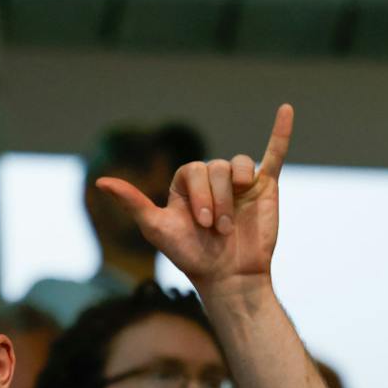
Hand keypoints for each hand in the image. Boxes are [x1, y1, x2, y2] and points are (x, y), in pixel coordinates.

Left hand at [95, 104, 291, 297]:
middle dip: (216, 200)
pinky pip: (274, 153)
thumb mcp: (156, 228)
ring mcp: (240, 182)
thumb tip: (100, 181)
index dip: (198, 194)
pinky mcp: (266, 186)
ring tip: (234, 222)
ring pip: (238, 165)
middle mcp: (213, 180)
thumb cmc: (191, 256)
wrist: (228, 277)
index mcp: (187, 184)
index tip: (200, 223)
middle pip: (216, 168)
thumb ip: (132, 202)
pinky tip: (287, 110)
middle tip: (217, 229)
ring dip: (234, 192)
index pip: (192, 170)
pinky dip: (282, 132)